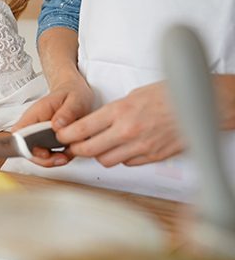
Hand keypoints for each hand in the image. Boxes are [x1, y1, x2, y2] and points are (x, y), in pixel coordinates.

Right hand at [11, 78, 92, 166]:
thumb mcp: (76, 100)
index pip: (20, 133)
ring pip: (36, 154)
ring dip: (51, 160)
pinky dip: (58, 157)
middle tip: (62, 158)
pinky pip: (47, 153)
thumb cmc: (73, 94)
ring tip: (67, 156)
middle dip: (43, 159)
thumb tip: (57, 125)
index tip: (46, 153)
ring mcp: (39, 133)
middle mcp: (34, 124)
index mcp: (36, 113)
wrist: (75, 91)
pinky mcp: (46, 139)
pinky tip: (69, 153)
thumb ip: (67, 112)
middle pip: (26, 148)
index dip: (28, 148)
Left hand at [60, 81, 183, 166]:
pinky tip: (124, 148)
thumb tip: (97, 121)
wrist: (199, 104)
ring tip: (101, 145)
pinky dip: (122, 158)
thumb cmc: (168, 95)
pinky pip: (128, 164)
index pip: (81, 129)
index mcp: (119, 112)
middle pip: (89, 150)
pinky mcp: (153, 157)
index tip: (60, 135)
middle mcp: (127, 131)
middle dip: (77, 148)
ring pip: (107, 161)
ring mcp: (141, 147)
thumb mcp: (133, 95)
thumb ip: (113, 111)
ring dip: (100, 154)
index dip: (66, 135)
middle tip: (74, 145)